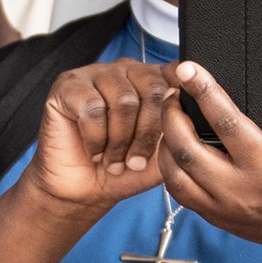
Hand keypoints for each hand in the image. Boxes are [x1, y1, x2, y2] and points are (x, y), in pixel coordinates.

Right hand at [21, 57, 175, 216]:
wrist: (83, 191)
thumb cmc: (123, 170)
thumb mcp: (163, 155)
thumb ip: (181, 129)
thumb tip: (194, 111)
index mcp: (151, 80)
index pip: (175, 73)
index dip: (179, 100)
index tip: (177, 127)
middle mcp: (124, 70)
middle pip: (152, 90)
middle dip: (146, 134)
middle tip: (135, 162)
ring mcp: (94, 74)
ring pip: (123, 101)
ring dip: (120, 141)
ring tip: (113, 161)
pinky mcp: (67, 86)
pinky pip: (92, 109)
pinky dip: (95, 139)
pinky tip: (93, 151)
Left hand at [161, 50, 261, 260]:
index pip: (227, 124)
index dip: (204, 92)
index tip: (188, 68)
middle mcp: (241, 191)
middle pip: (188, 150)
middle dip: (172, 114)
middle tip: (174, 91)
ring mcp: (222, 207)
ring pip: (175, 172)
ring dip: (164, 140)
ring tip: (170, 114)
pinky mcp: (212, 216)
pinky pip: (176, 190)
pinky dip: (167, 164)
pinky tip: (172, 144)